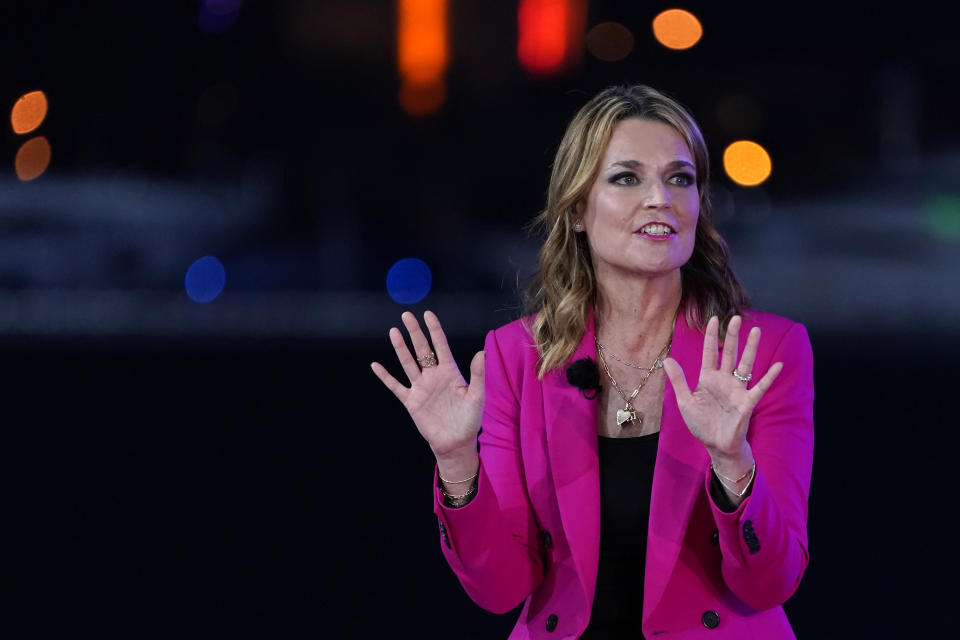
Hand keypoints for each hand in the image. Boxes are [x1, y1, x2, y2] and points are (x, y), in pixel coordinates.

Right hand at [371, 310, 484, 460]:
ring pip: (408, 363)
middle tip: (406, 315)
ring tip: (393, 331)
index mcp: (450, 372)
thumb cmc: (469, 420)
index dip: (434, 330)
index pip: (441, 346)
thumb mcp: (476, 396)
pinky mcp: (411, 401)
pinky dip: (385, 376)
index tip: (428, 314)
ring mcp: (421, 388)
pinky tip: (376, 365)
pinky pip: (396, 386)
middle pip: (422, 350)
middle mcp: (434, 376)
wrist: (456, 443)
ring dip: (400, 348)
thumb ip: (477, 374)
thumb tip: (481, 352)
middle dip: (415, 333)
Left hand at [661, 315, 782, 460]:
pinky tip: (778, 365)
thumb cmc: (702, 424)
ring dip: (751, 349)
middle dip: (732, 336)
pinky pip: (760, 387)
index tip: (713, 318)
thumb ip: (679, 380)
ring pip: (745, 364)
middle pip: (729, 353)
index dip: (710, 336)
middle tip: (737, 317)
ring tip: (756, 331)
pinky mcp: (747, 402)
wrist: (716, 446)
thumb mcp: (685, 401)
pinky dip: (769, 377)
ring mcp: (737, 390)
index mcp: (708, 379)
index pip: (709, 353)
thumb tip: (667, 360)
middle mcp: (724, 380)